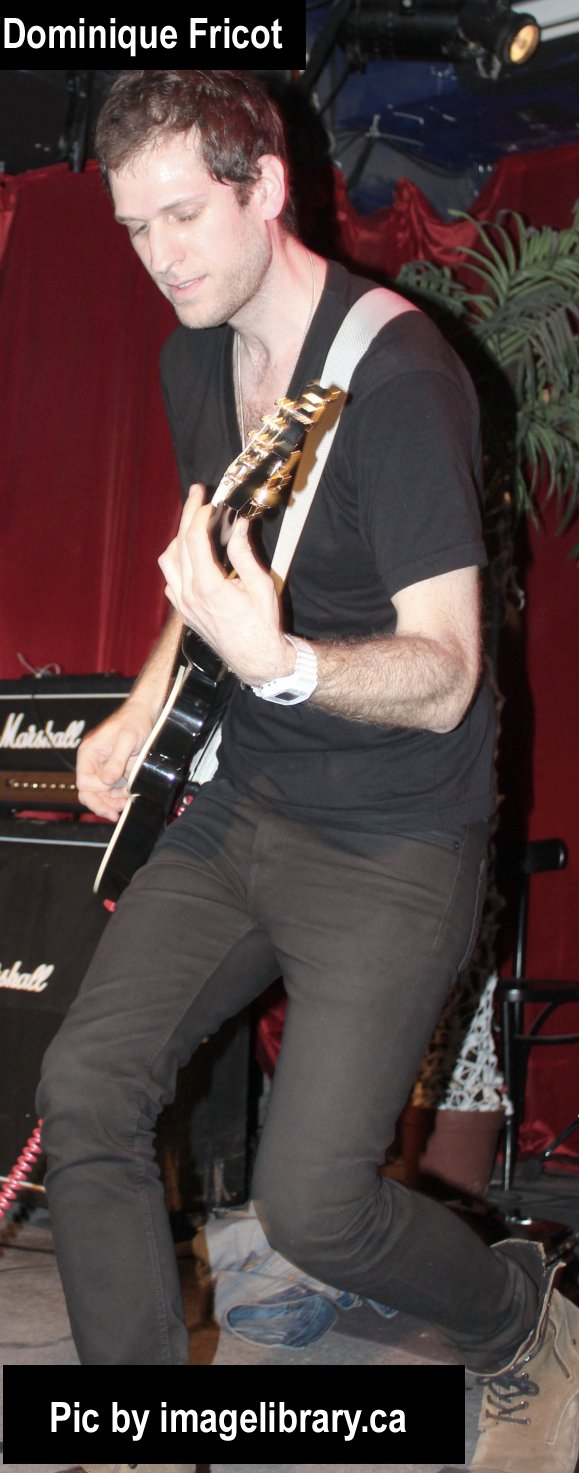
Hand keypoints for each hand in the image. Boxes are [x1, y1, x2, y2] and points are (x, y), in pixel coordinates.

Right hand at [76, 700, 153, 820]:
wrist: (145, 713)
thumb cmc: (134, 720)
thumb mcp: (127, 739)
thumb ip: (116, 761)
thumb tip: (107, 781)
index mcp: (89, 753)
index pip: (84, 781)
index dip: (97, 788)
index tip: (113, 786)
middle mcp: (93, 762)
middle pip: (88, 792)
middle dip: (101, 804)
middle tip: (115, 814)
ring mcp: (104, 768)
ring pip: (100, 794)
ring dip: (111, 803)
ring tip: (124, 807)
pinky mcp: (115, 772)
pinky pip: (112, 791)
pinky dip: (119, 798)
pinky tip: (128, 799)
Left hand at [158, 485, 293, 686]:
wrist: (256, 660)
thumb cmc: (262, 626)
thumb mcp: (261, 585)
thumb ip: (245, 553)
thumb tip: (239, 525)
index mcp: (208, 587)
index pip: (193, 539)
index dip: (199, 514)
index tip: (208, 501)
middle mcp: (189, 595)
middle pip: (178, 545)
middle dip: (187, 516)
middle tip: (197, 497)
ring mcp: (183, 605)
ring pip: (168, 561)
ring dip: (178, 539)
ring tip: (194, 525)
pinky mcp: (184, 612)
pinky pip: (170, 580)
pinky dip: (177, 562)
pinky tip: (192, 557)